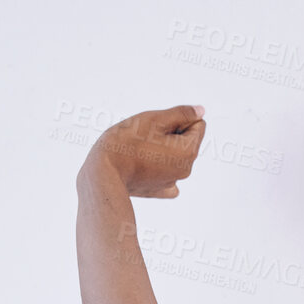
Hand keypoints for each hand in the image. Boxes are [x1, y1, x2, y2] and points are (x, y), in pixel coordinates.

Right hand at [83, 105, 205, 197]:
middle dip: (172, 134)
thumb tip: (200, 112)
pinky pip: (166, 175)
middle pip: (187, 141)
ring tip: (140, 151)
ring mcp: (172, 183)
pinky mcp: (158, 191)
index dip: (178, 120)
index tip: (158, 126)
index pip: (198, 124)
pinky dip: (158, 168)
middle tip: (146, 137)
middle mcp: (186, 169)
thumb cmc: (127, 141)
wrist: (103, 173)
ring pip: (174, 156)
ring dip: (163, 149)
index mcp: (189, 151)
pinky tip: (143, 166)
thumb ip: (182, 113)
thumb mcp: (155, 118)